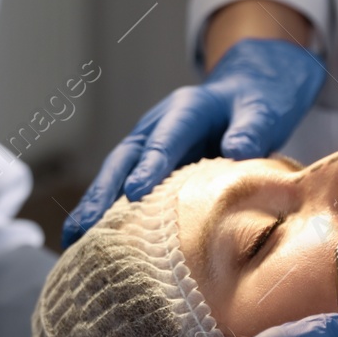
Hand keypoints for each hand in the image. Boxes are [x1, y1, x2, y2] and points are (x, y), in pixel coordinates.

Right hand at [62, 38, 324, 245]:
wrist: (246, 95)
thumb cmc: (257, 104)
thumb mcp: (264, 109)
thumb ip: (253, 128)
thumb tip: (238, 151)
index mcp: (185, 109)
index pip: (163, 139)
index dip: (149, 165)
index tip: (136, 193)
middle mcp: (157, 126)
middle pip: (124, 158)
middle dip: (104, 191)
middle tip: (88, 224)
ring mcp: (148, 146)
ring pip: (115, 176)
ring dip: (94, 206)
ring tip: (74, 239)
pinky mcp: (148, 167)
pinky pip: (124, 190)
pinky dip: (107, 214)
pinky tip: (90, 242)